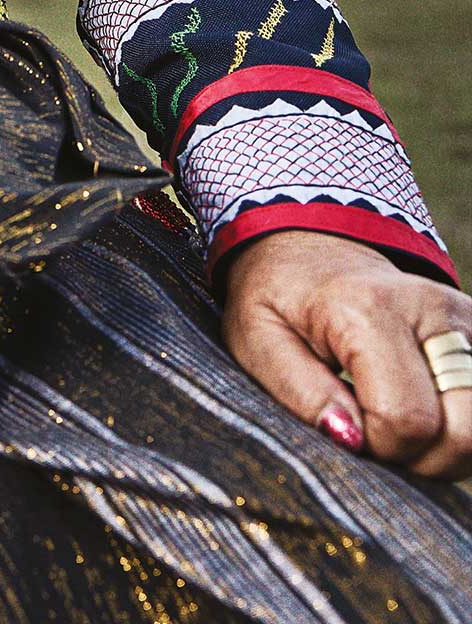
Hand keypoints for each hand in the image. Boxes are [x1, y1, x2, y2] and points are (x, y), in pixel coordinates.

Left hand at [220, 228, 471, 478]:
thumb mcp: (257, 337)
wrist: (312, 250)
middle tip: (375, 432)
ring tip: (395, 420)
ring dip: (443, 448)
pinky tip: (422, 410)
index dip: (376, 446)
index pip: (406, 419)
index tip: (344, 424)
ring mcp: (466, 319)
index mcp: (368, 308)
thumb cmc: (279, 297)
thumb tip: (351, 440)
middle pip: (464, 431)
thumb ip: (298, 390)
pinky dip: (457, 428)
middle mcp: (432, 307)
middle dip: (419, 457)